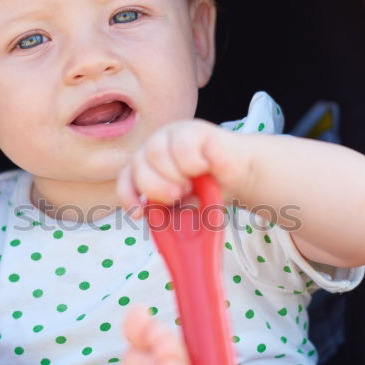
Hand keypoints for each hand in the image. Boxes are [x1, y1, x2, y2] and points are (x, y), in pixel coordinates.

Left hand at [117, 119, 241, 213]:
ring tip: (192, 183)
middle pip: (138, 165)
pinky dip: (193, 164)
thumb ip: (168, 218)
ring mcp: (171, 135)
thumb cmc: (209, 191)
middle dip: (156, 187)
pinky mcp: (192, 129)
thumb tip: (161, 235)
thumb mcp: (185, 210)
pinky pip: (182, 146)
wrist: (240, 174)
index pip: (125, 179)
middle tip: (178, 196)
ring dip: (175, 176)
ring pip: (156, 153)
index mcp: (147, 167)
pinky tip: (205, 167)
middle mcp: (154, 148)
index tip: (139, 214)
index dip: (128, 196)